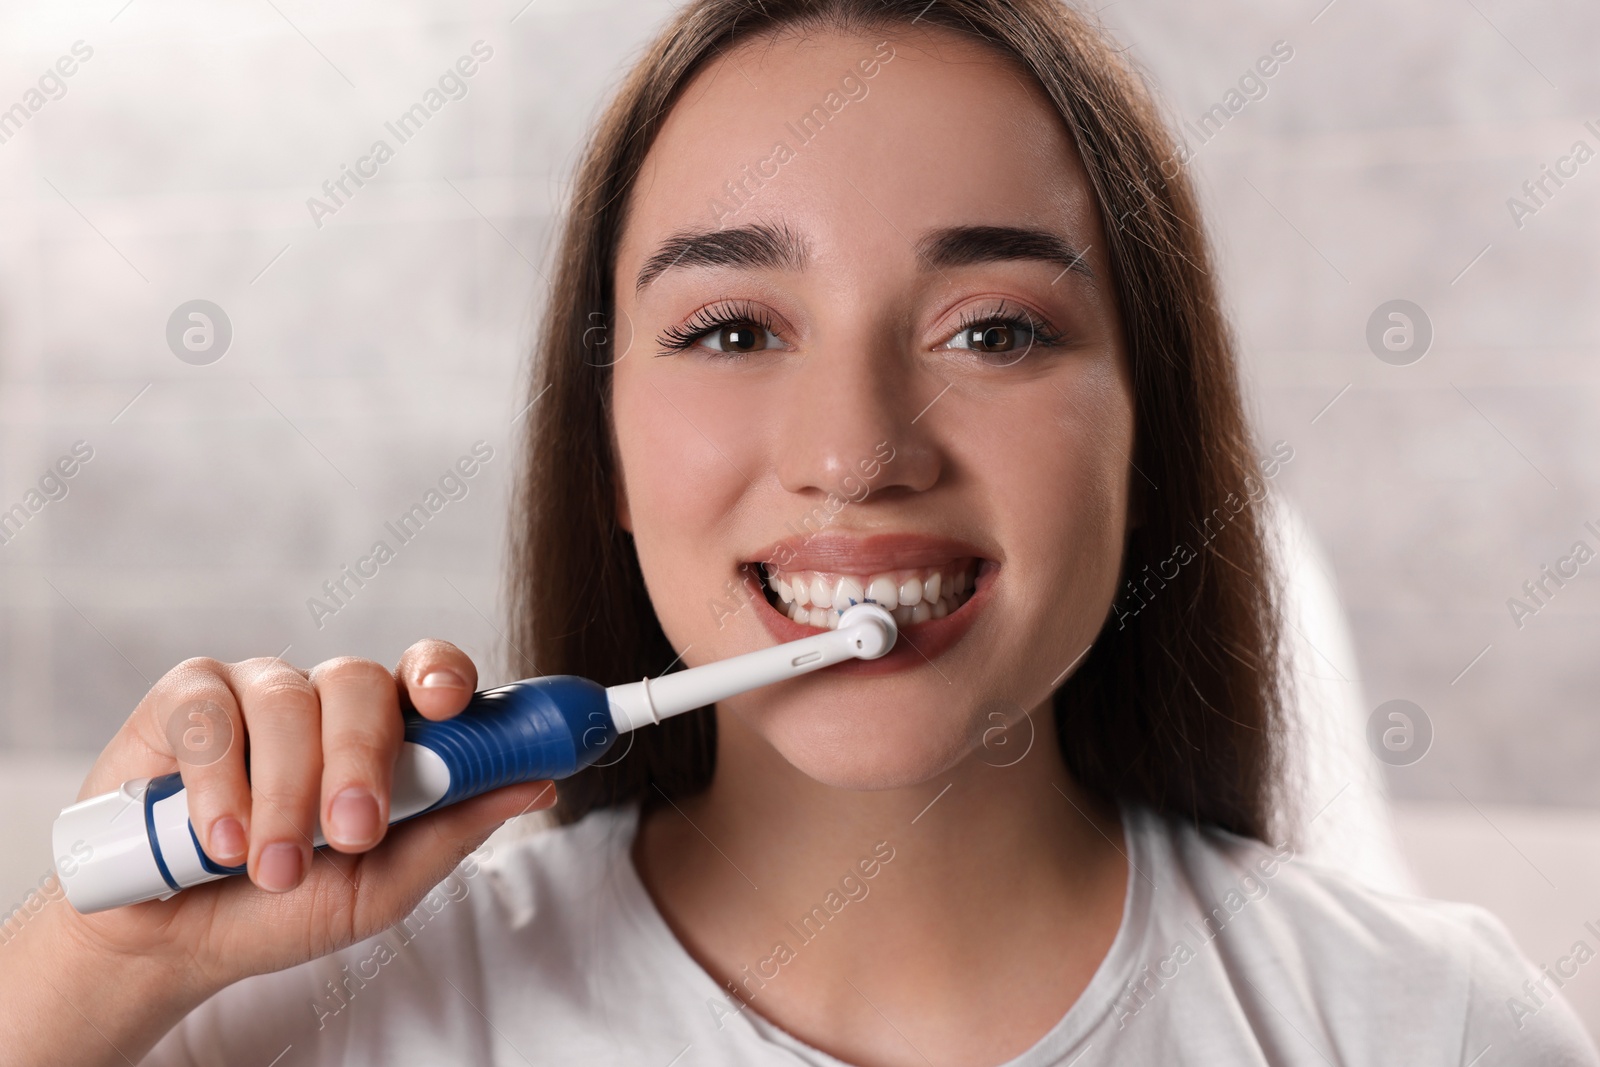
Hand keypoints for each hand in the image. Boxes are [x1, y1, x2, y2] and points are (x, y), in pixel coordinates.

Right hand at [56, 640, 554, 1000]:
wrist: (177, 942)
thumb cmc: (287, 907)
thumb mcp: (382, 885)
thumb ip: (454, 830)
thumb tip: (539, 784)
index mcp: (387, 731)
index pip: (429, 674)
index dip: (443, 676)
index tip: (449, 705)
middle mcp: (327, 700)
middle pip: (360, 683)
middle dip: (360, 761)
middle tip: (353, 835)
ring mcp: (256, 692)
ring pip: (287, 701)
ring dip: (283, 796)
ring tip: (269, 868)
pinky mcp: (185, 701)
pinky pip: (208, 715)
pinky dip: (216, 784)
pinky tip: (216, 840)